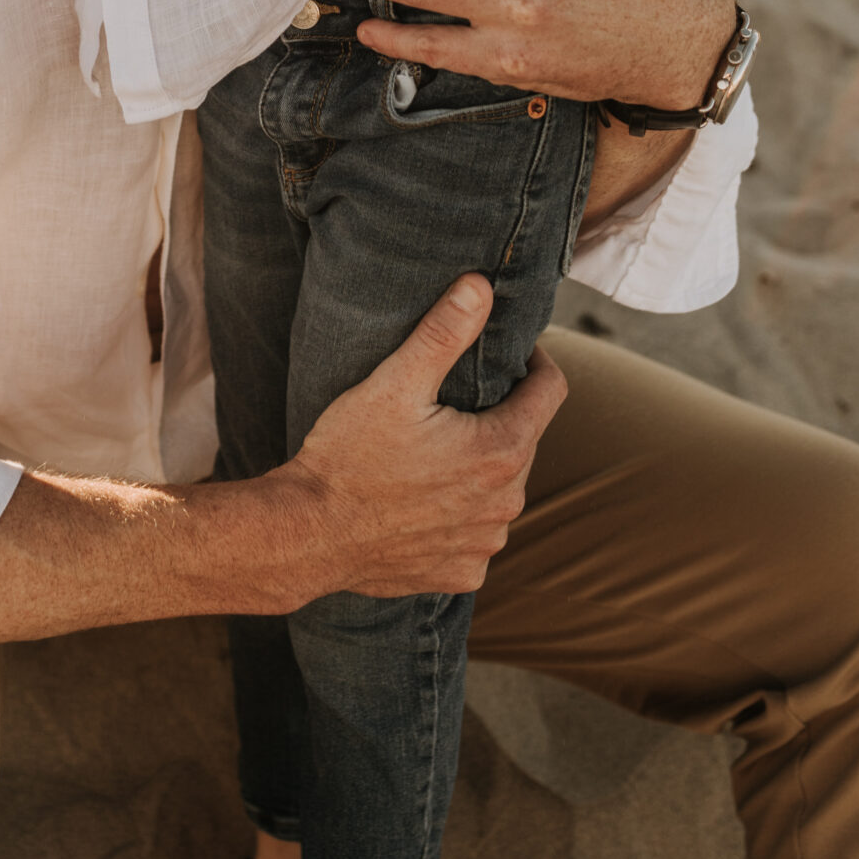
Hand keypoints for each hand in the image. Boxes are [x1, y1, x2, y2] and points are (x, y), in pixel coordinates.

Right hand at [280, 274, 565, 598]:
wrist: (307, 534)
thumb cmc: (348, 456)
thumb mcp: (394, 383)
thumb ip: (444, 332)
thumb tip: (481, 286)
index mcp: (502, 450)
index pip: (551, 390)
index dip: (531, 363)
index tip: (502, 354)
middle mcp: (507, 503)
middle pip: (523, 440)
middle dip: (496, 418)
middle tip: (446, 407)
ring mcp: (486, 543)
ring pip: (500, 489)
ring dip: (478, 470)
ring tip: (429, 455)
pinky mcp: (463, 573)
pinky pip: (476, 533)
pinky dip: (458, 516)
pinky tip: (419, 503)